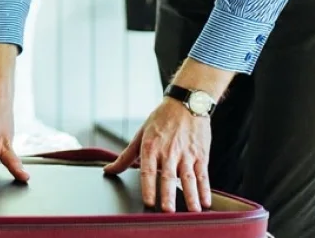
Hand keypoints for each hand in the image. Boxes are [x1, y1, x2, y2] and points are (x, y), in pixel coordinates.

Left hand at [103, 97, 212, 211]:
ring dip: (191, 195)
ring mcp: (186, 154)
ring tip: (192, 211)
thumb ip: (125, 157)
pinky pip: (203, 175)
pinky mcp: (201, 155)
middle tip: (168, 210)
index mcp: (151, 147)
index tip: (149, 201)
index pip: (148, 171)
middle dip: (168, 194)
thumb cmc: (161, 120)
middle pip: (168, 176)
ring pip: (189, 178)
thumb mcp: (140, 135)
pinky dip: (205, 189)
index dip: (148, 187)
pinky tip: (206, 201)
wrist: (186, 103)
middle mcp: (168, 152)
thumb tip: (108, 171)